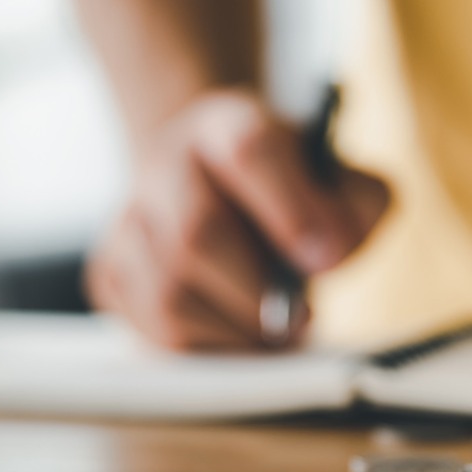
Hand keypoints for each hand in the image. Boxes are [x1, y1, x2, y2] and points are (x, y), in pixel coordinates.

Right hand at [85, 90, 389, 351]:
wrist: (228, 192)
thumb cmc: (300, 196)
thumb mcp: (345, 183)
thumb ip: (360, 205)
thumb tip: (330, 251)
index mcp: (228, 124)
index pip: (250, 150)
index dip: (293, 210)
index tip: (331, 261)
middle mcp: (167, 161)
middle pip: (197, 233)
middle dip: (259, 291)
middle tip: (301, 316)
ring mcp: (129, 216)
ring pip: (169, 294)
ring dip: (234, 329)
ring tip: (273, 331)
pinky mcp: (112, 272)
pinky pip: (153, 332)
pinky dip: (207, 347)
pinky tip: (238, 333)